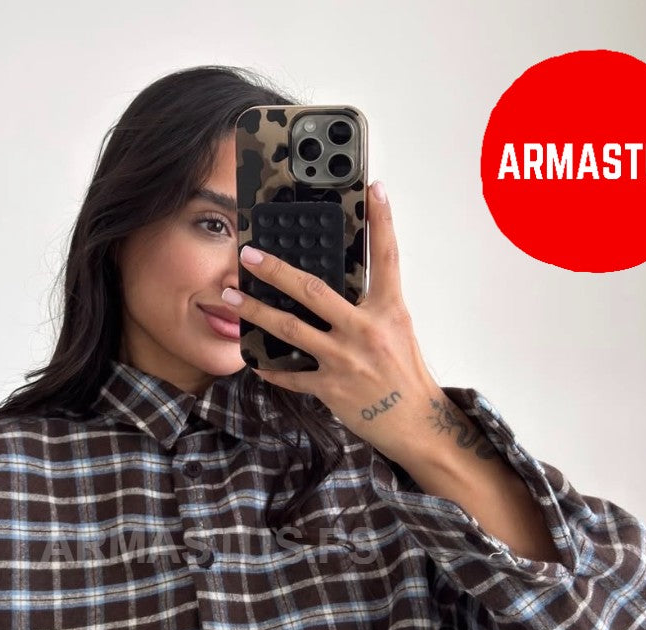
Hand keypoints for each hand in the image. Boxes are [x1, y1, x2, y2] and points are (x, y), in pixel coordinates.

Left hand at [224, 181, 446, 468]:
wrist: (413, 422)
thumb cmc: (406, 376)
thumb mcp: (399, 331)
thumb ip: (373, 306)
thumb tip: (347, 286)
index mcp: (388, 310)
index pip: (387, 257)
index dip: (383, 221)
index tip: (374, 190)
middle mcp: (364, 330)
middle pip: (313, 291)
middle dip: (276, 270)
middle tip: (249, 253)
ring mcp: (344, 359)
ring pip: (291, 329)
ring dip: (256, 311)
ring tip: (231, 297)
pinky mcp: (330, 387)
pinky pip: (292, 375)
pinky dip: (272, 369)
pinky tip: (255, 362)